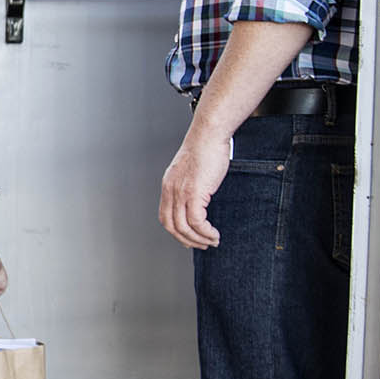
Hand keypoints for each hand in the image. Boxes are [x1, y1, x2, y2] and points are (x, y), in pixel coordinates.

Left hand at [159, 130, 228, 249]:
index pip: (165, 217)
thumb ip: (190, 184)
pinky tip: (214, 233)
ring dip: (199, 239)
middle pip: (172, 226)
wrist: (208, 134)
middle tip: (203, 244)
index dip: (176, 232)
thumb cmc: (205, 147)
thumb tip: (200, 197)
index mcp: (169, 185)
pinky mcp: (193, 192)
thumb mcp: (192, 169)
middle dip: (187, 240)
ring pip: (184, 228)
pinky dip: (205, 232)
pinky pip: (196, 222)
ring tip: (212, 240)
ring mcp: (180, 192)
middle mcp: (170, 190)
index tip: (189, 239)